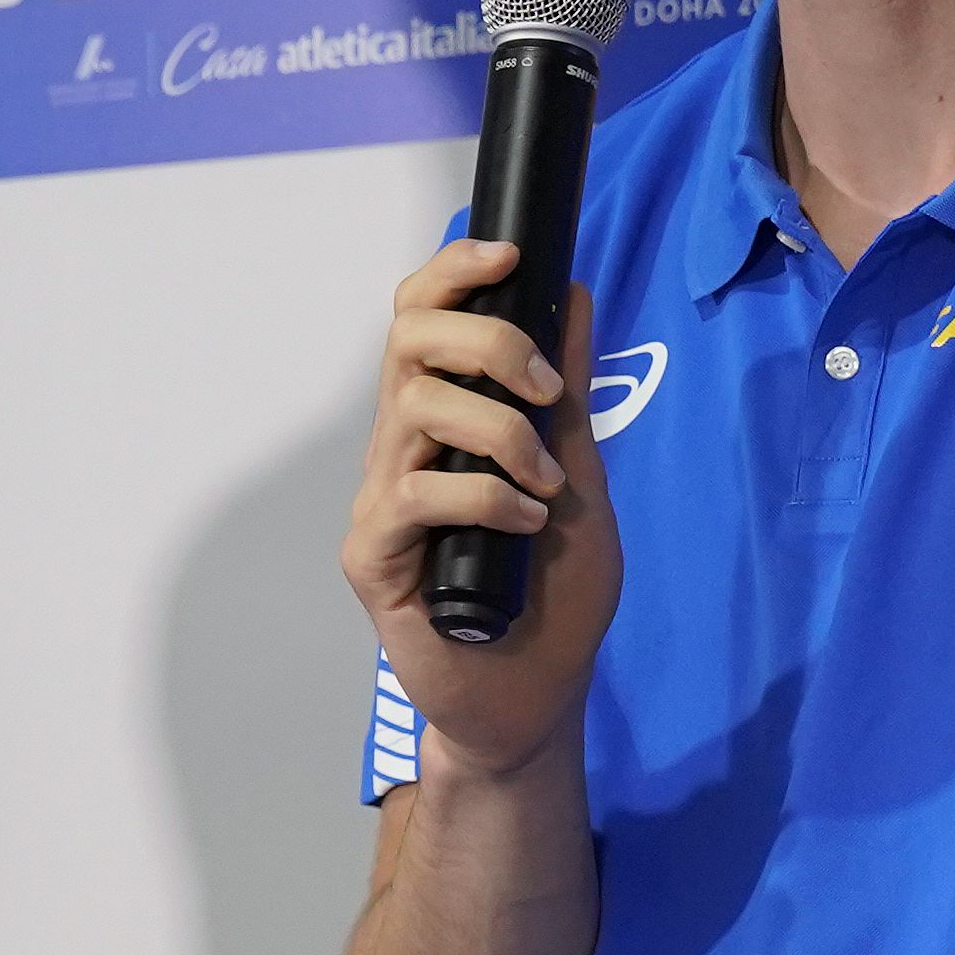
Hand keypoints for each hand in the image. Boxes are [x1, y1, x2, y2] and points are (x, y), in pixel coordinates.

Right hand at [339, 239, 623, 783]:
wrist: (533, 699)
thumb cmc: (551, 598)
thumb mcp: (580, 478)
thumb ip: (569, 396)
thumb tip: (573, 296)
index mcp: (443, 422)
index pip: (420, 315)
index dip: (453, 270)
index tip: (508, 254)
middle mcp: (402, 450)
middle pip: (408, 337)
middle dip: (487, 341)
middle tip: (543, 391)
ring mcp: (383, 502)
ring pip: (416, 407)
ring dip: (499, 430)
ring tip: (544, 482)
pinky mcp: (374, 558)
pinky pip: (418, 494)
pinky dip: (485, 497)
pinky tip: (525, 528)